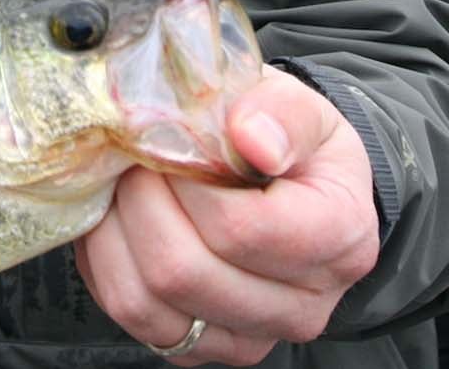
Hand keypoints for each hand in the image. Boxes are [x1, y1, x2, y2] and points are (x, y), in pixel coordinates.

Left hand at [75, 66, 379, 364]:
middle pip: (186, 272)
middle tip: (131, 156)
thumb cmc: (289, 142)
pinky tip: (119, 222)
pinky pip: (134, 319)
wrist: (292, 185)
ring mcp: (254, 337)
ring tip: (121, 186)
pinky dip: (108, 267)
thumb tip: (251, 140)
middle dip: (140, 203)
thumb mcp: (297, 104)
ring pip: (148, 304)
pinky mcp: (207, 349)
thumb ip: (280, 113)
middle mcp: (306, 306)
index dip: (186, 180)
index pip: (241, 229)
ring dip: (116, 235)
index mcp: (340, 239)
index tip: (166, 138)